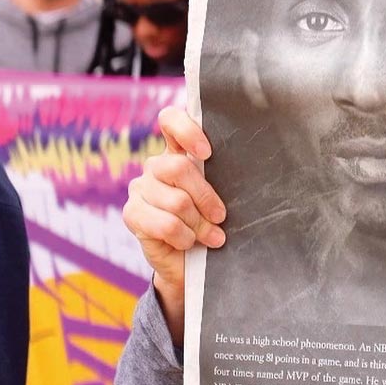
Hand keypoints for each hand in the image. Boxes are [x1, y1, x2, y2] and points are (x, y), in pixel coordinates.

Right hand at [122, 107, 226, 348]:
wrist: (190, 264)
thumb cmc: (212, 223)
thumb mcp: (221, 196)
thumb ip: (222, 176)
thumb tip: (254, 163)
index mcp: (177, 152)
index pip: (170, 120)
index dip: (187, 130)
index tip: (208, 153)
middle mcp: (155, 166)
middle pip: (178, 168)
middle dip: (206, 197)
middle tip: (221, 216)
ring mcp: (140, 188)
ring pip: (176, 201)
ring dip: (199, 224)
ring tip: (211, 236)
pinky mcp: (132, 214)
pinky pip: (164, 223)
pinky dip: (183, 237)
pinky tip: (189, 243)